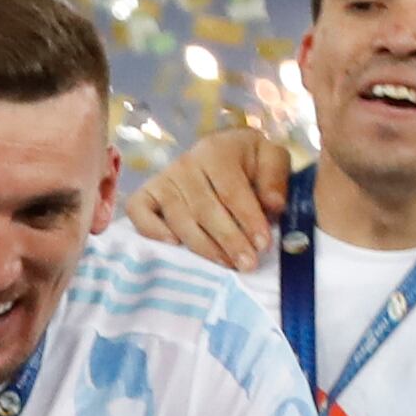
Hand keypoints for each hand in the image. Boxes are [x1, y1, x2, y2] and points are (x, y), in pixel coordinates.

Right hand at [118, 127, 291, 269]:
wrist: (221, 151)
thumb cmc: (247, 160)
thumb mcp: (270, 157)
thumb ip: (275, 177)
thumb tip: (272, 205)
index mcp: (216, 150)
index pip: (231, 191)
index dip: (248, 220)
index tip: (263, 245)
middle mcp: (185, 163)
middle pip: (205, 209)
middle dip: (229, 240)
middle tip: (247, 264)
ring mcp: (163, 179)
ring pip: (179, 219)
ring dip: (203, 246)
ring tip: (226, 265)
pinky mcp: (146, 194)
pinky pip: (140, 214)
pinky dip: (152, 231)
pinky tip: (174, 246)